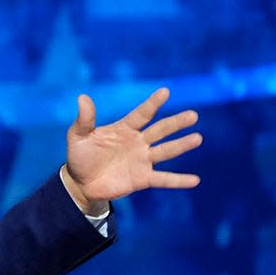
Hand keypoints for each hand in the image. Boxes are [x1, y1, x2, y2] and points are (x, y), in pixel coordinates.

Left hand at [62, 88, 201, 213]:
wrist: (81, 182)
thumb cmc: (80, 156)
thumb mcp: (78, 136)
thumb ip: (84, 119)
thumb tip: (83, 97)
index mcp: (124, 129)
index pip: (141, 114)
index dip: (152, 104)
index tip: (165, 92)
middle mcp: (137, 142)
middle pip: (160, 130)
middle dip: (176, 123)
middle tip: (193, 115)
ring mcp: (142, 160)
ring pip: (165, 151)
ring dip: (181, 146)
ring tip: (197, 138)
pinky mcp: (142, 179)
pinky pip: (163, 179)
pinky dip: (178, 180)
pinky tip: (195, 180)